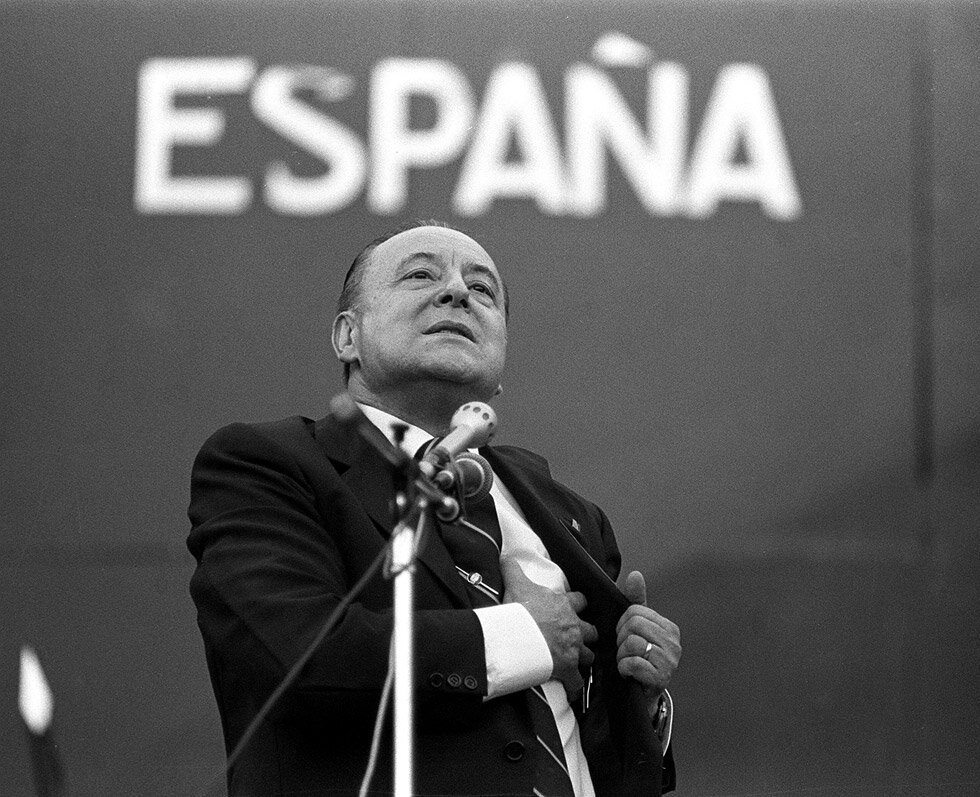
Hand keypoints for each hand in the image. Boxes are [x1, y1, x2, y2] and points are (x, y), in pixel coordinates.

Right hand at [501, 557, 597, 697]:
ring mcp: (573, 649)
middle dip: (586, 635)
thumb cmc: (519, 609)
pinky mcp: (567, 669)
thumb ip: (512, 568)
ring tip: (574, 662)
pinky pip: (577, 682)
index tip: (574, 608)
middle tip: (577, 639)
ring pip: (588, 656)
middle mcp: (573, 626)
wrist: (517, 635)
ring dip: (583, 659)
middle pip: (591, 631)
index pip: (580, 601)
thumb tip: (505, 554)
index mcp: (564, 605)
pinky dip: (574, 686)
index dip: (578, 605)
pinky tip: (571, 689)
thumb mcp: (516, 583)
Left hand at [616, 571, 680, 694]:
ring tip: (629, 663)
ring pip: (631, 643)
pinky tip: (630, 674)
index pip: (635, 611)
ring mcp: (670, 661)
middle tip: (626, 652)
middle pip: (632, 624)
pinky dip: (624, 668)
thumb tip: (635, 574)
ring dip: (621, 656)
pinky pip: (632, 663)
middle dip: (621, 639)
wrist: (642, 694)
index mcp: (669, 628)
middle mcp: (674, 643)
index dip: (622, 625)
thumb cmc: (639, 658)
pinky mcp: (661, 678)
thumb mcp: (637, 629)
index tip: (626, 637)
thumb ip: (636, 601)